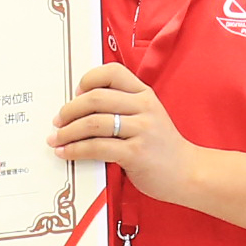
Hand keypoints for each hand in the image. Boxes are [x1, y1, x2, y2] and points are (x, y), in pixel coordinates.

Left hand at [50, 64, 198, 202]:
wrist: (189, 173)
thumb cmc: (162, 147)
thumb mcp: (148, 118)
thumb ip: (123, 108)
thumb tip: (81, 109)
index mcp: (144, 94)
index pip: (112, 72)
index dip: (88, 80)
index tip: (76, 94)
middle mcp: (144, 107)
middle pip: (95, 98)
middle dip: (69, 110)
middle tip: (57, 121)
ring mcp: (141, 129)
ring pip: (93, 123)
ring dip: (67, 132)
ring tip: (56, 140)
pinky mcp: (136, 153)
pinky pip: (97, 147)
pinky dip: (76, 150)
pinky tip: (66, 153)